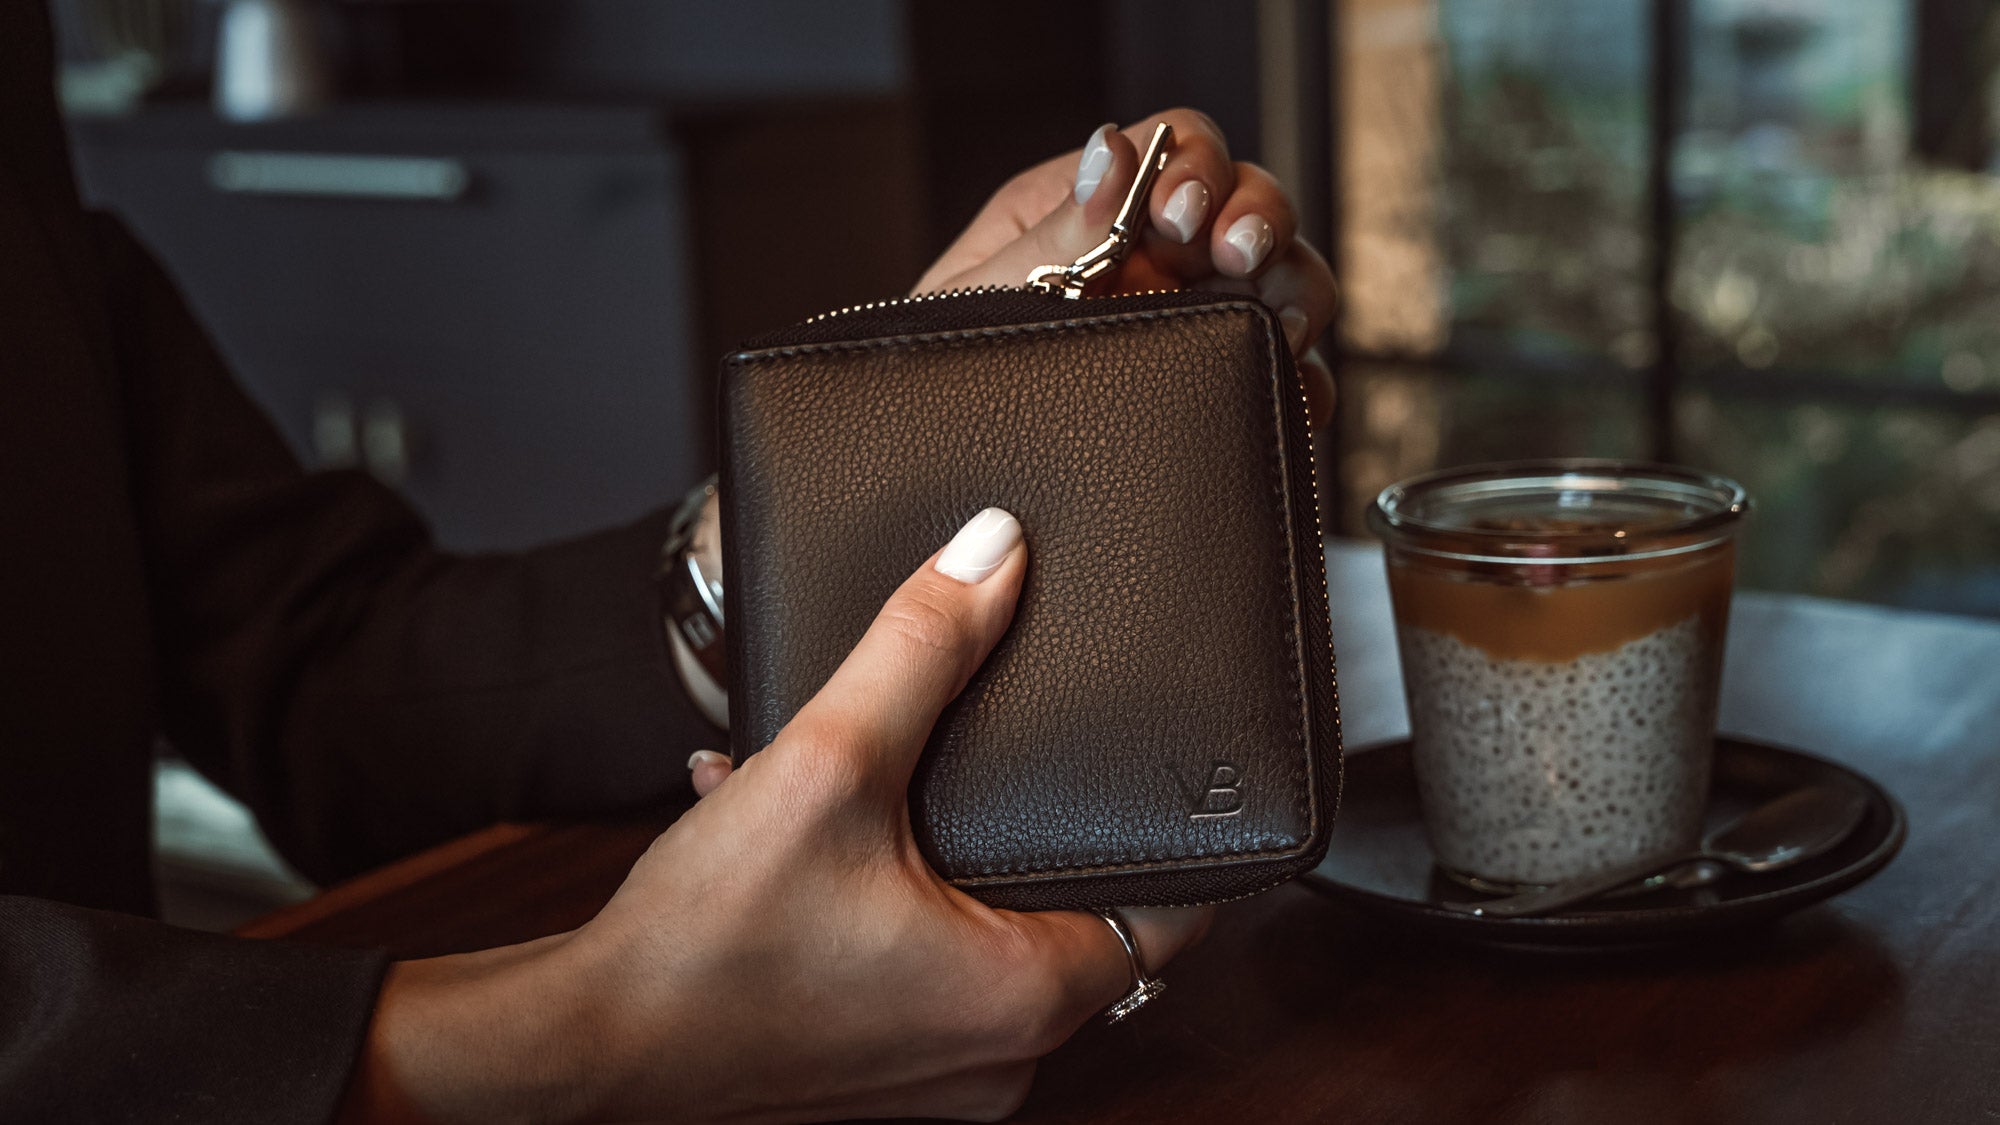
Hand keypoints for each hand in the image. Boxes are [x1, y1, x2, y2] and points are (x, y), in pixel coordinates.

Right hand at [342, 509, 1210, 1123]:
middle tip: (1028, 764)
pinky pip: (921, 972)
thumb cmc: (698, 951)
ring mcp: (935, 1079)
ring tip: (902, 792)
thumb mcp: (824, 766)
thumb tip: (993, 552)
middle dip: (1046, 834)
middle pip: (1086, 923)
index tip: (1179, 775)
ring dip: (953, 863)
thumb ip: (920, 649)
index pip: (1180, 917)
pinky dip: (890, 904)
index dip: (1185, 835)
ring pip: (991, 943)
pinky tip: (814, 839)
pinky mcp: (870, 1074)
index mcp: (1025, 995)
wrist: (576, 1053)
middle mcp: (999, 1058)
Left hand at [914, 109, 1337, 426]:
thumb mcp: (977, 302)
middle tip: (1241, 259)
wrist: (938, 472)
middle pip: (1245, 203)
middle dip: (1258, 222)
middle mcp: (1149, 256)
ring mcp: (1188, 321)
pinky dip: (1299, 387)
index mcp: (1088, 210)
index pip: (1175, 146)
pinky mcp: (1213, 390)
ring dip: (1292, 295)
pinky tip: (1289, 399)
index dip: (1197, 166)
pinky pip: (1283, 378)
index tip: (1183, 212)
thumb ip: (1049, 233)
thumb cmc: (936, 383)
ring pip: (1279, 281)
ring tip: (1278, 329)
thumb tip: (1110, 152)